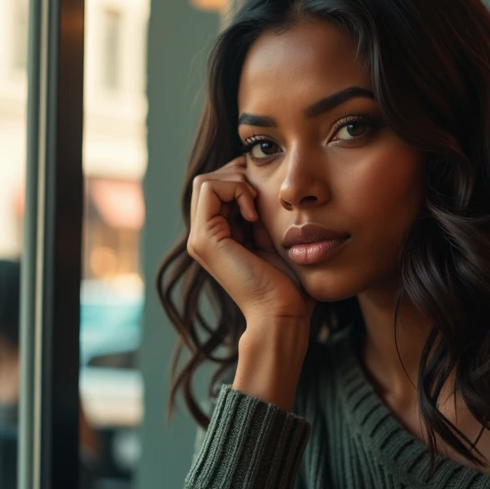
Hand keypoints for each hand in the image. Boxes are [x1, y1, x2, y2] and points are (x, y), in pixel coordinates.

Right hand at [187, 156, 316, 326]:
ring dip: (238, 183)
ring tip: (258, 208)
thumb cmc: (290, 281)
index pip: (219, 185)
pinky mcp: (203, 239)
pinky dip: (236, 190)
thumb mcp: (274, 235)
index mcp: (218, 235)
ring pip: (206, 180)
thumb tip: (262, 177)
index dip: (244, 179)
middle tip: (263, 197)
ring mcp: (199, 238)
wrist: (284, 312)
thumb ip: (262, 211)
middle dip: (240, 176)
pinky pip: (210, 188)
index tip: (268, 198)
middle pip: (210, 179)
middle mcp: (203, 236)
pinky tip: (255, 215)